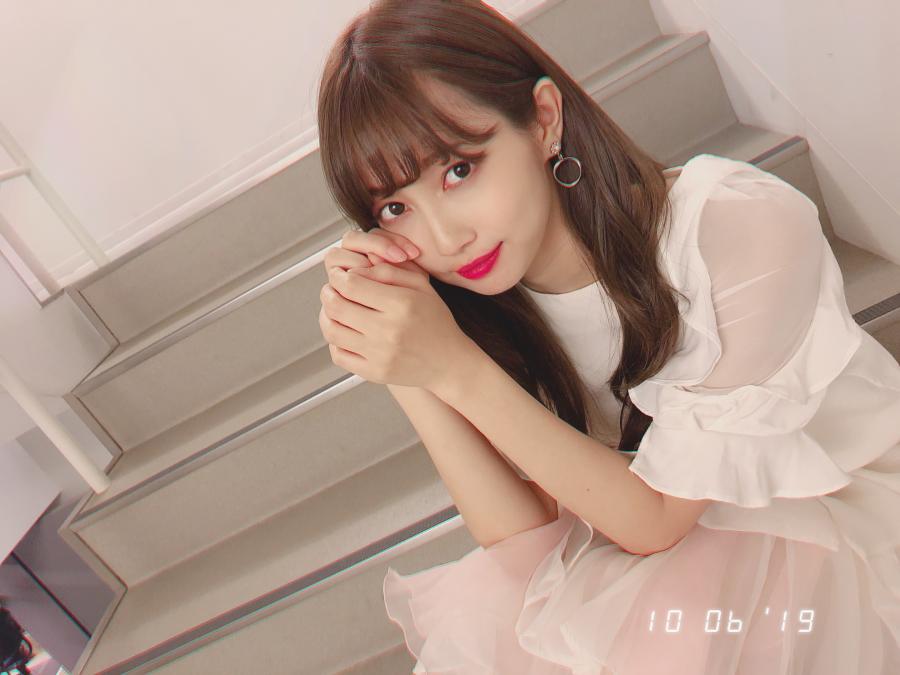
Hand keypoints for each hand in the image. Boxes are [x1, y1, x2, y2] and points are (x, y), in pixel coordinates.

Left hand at [319, 231, 474, 390]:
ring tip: (332, 309)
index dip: (338, 276)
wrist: (448, 362)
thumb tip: (355, 268)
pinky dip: (333, 341)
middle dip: (327, 293)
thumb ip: (388, 271)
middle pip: (337, 306)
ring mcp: (379, 354)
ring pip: (332, 330)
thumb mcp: (421, 286)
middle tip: (330, 289)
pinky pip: (338, 354)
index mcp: (401, 304)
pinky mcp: (373, 372)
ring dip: (325, 315)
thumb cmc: (435, 321)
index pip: (351, 284)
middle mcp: (388, 330)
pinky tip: (343, 331)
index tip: (339, 274)